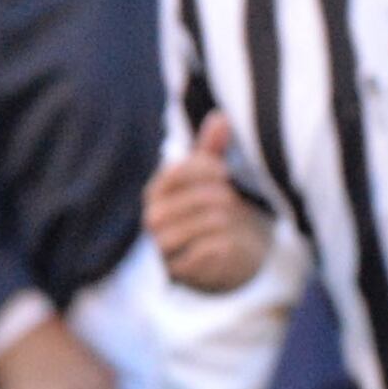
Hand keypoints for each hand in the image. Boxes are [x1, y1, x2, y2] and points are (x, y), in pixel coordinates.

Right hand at [146, 116, 276, 293]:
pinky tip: (230, 241)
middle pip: (190, 200)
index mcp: (157, 191)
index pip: (174, 173)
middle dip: (220, 197)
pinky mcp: (178, 271)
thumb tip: (221, 116)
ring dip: (226, 221)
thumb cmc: (210, 208)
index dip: (203, 169)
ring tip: (234, 220)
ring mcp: (163, 247)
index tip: (226, 172)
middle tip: (233, 200)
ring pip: (200, 226)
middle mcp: (153, 218)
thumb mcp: (210, 178)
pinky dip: (224, 245)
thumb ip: (212, 149)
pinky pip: (205, 253)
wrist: (219, 257)